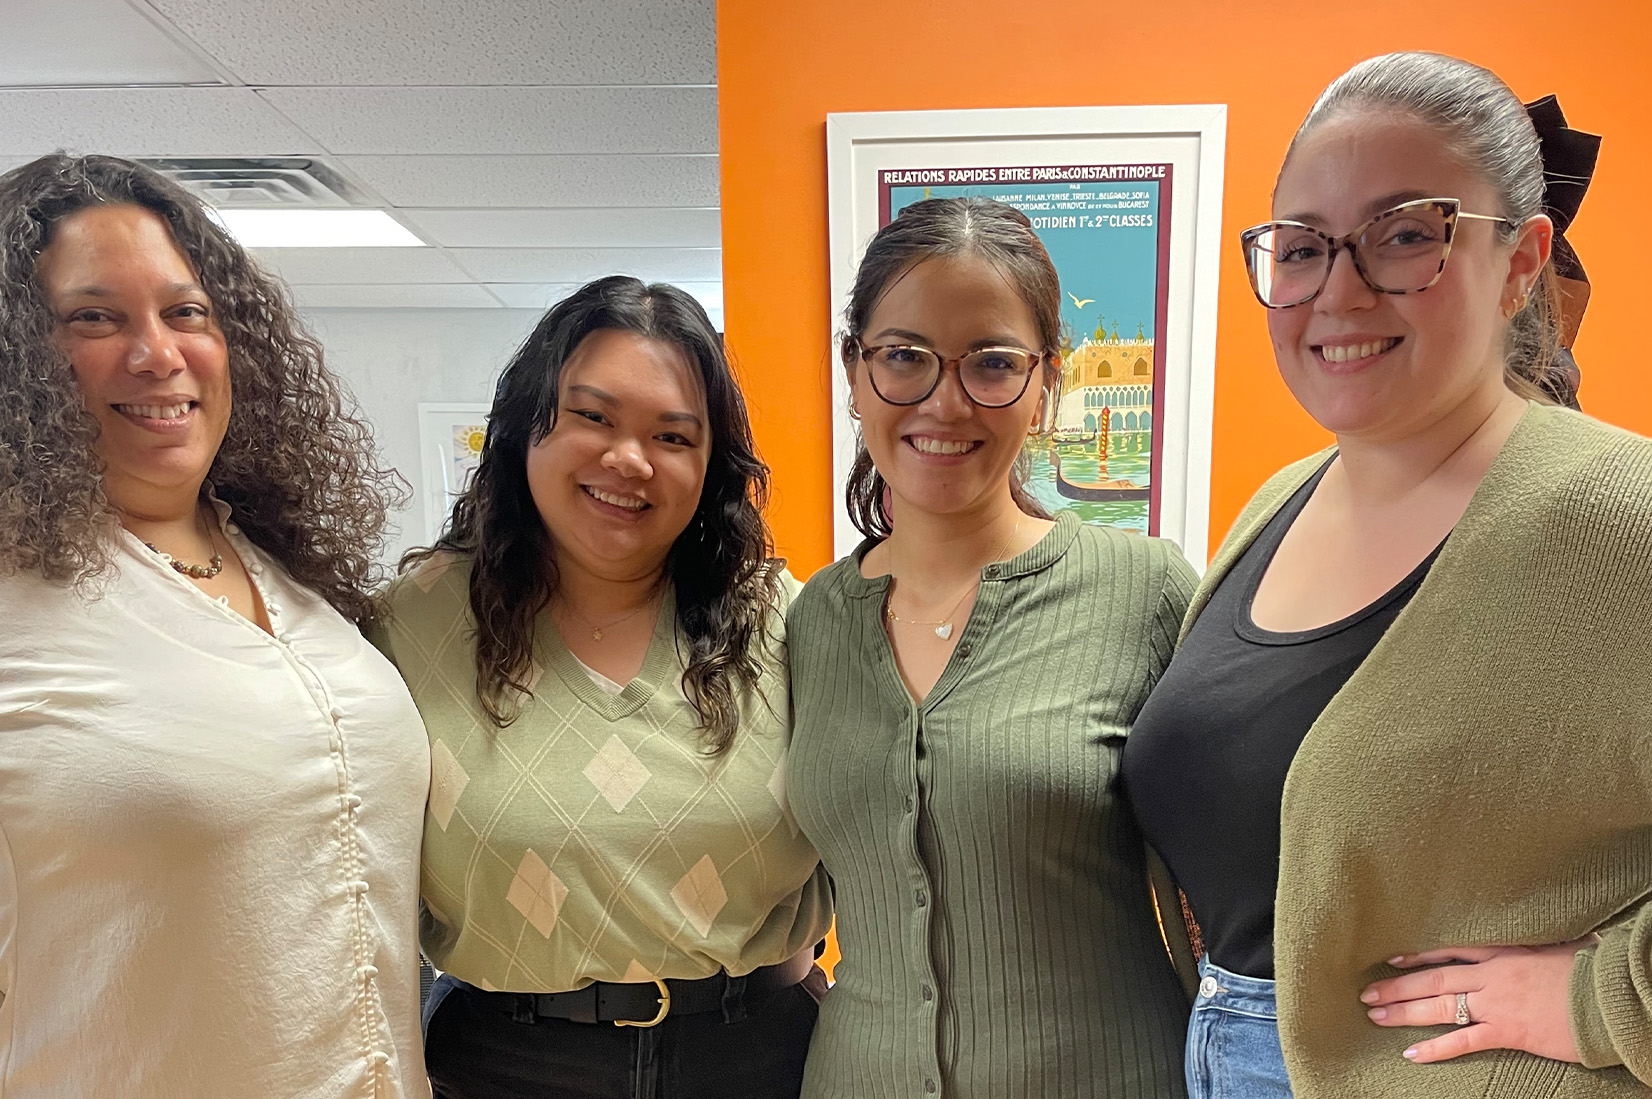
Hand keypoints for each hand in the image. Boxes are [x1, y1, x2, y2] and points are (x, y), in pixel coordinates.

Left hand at [1359, 941, 1590, 1063]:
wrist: (1608, 996)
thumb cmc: (1591, 969)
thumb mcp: (1560, 945)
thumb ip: (1537, 944)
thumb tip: (1541, 937)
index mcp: (1503, 952)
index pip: (1449, 951)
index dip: (1418, 955)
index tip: (1393, 958)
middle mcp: (1492, 975)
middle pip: (1434, 979)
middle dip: (1398, 986)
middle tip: (1367, 993)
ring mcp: (1496, 1003)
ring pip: (1439, 1007)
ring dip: (1404, 1012)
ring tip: (1376, 1016)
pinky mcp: (1507, 1031)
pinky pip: (1463, 1041)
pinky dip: (1435, 1049)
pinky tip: (1411, 1054)